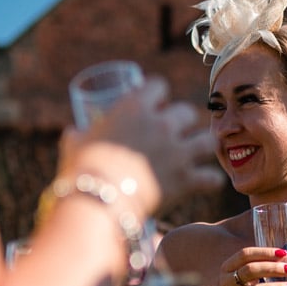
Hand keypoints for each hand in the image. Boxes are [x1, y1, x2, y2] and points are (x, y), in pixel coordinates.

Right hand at [61, 76, 223, 217]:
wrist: (99, 200)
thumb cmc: (83, 169)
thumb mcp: (75, 143)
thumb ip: (79, 133)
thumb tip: (74, 133)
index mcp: (136, 107)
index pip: (159, 85)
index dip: (158, 94)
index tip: (155, 103)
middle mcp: (163, 124)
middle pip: (187, 110)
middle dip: (182, 120)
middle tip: (173, 133)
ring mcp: (179, 151)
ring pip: (207, 139)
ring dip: (202, 145)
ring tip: (196, 152)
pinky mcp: (187, 179)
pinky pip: (212, 177)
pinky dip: (210, 181)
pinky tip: (205, 182)